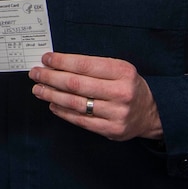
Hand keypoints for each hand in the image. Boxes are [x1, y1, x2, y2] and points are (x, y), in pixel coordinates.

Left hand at [29, 52, 161, 140]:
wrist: (152, 112)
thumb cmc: (128, 86)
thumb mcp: (119, 69)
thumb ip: (92, 66)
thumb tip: (57, 63)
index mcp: (123, 72)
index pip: (85, 65)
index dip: (61, 62)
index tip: (46, 59)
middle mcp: (121, 92)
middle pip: (76, 84)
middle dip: (51, 78)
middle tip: (35, 74)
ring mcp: (117, 113)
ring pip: (76, 103)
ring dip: (52, 95)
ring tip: (38, 89)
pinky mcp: (112, 129)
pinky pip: (81, 120)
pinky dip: (63, 112)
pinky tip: (53, 105)